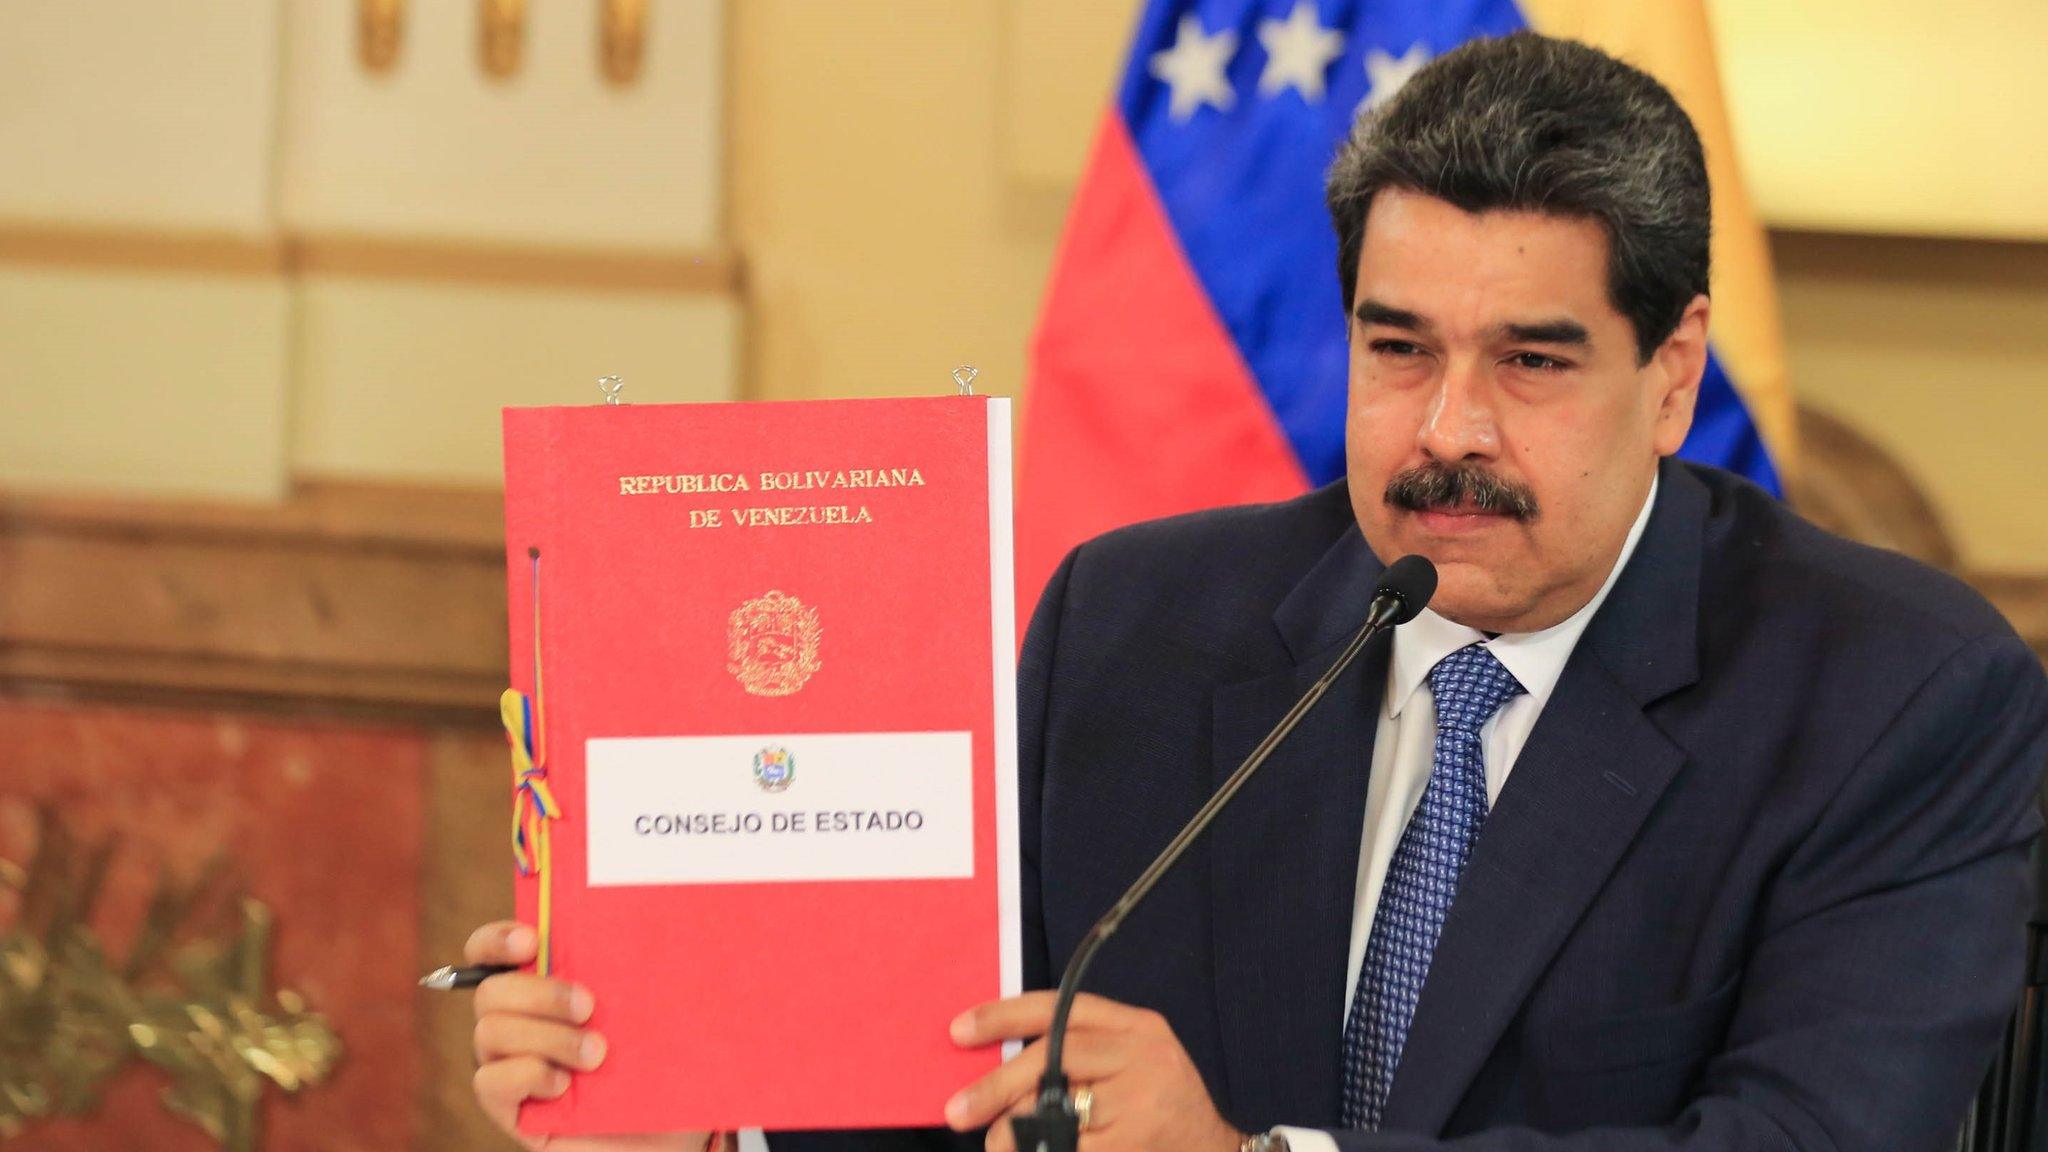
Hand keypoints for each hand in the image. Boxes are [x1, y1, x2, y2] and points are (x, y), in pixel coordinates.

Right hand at [466, 920, 709, 1151]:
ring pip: (489, 1032)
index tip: (531, 939)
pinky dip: (527, 1075)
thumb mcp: (659, 1010)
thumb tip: (655, 922)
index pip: (493, 950)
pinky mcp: (511, 1109)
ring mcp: (511, 1065)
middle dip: (540, 993)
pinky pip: (489, 1083)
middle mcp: (520, 1022)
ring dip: (547, 1037)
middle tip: (590, 1007)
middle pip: (490, 991)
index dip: (498, 939)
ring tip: (596, 1055)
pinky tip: (564, 1085)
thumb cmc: (665, 1064)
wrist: (670, 1136)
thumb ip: (641, 970)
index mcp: (547, 983)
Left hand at [944, 991, 1241, 1151]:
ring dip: (1015, 1130)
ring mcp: (1144, 1100)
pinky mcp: (1136, 1141)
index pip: (1062, 1007)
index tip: (960, 1030)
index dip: (1005, 1015)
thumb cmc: (1158, 1113)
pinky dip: (1043, 1151)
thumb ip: (1076, 1059)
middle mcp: (1144, 1055)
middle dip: (997, 1084)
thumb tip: (995, 1072)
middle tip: (958, 1109)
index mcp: (1137, 1027)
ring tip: (997, 1144)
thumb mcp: (1128, 1067)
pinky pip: (1072, 1146)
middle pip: (1056, 1055)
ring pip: (1059, 1107)